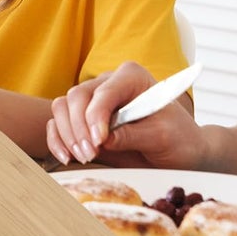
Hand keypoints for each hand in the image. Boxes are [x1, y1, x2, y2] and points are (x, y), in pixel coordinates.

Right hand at [47, 60, 206, 169]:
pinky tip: (67, 157)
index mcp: (132, 77)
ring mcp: (93, 101)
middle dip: (79, 127)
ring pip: (62, 108)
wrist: (179, 153)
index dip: (96, 115)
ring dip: (67, 134)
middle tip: (91, 153)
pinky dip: (57, 140)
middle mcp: (108, 84)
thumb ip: (132, 135)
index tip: (100, 140)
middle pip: (76, 96)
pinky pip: (58, 124)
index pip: (104, 91)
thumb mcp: (162, 137)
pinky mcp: (83, 121)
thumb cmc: (178, 139)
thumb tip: (103, 139)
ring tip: (84, 157)